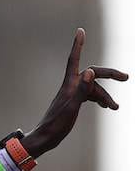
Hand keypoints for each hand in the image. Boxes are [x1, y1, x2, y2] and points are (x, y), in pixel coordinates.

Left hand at [26, 28, 126, 156]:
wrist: (44, 139)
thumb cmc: (56, 124)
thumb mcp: (72, 107)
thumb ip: (82, 89)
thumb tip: (89, 71)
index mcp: (69, 85)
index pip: (74, 60)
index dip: (78, 45)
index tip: (80, 31)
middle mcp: (70, 87)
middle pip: (92, 74)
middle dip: (110, 75)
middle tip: (126, 78)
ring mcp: (71, 95)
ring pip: (93, 88)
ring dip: (106, 96)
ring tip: (115, 107)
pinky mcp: (73, 103)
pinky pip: (90, 96)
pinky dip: (100, 99)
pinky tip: (108, 107)